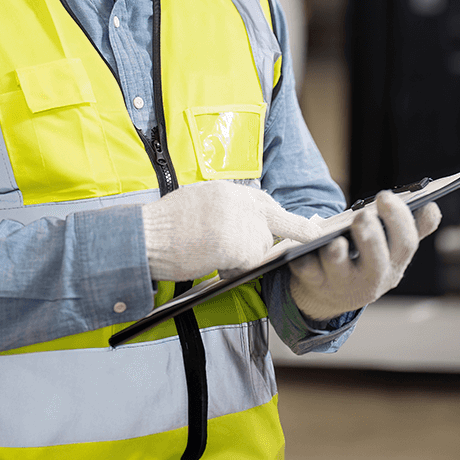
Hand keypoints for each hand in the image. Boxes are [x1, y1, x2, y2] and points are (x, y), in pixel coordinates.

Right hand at [142, 180, 325, 282]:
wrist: (146, 237)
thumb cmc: (161, 228)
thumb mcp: (195, 203)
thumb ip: (221, 208)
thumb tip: (236, 220)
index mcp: (225, 190)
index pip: (261, 200)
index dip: (275, 214)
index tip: (292, 220)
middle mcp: (236, 200)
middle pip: (275, 218)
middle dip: (294, 229)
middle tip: (314, 233)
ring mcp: (239, 221)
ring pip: (261, 245)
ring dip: (247, 257)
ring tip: (216, 258)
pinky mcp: (237, 243)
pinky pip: (250, 262)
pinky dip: (237, 269)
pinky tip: (217, 266)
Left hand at [288, 191, 441, 320]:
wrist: (330, 296)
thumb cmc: (365, 261)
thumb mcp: (390, 252)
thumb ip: (412, 229)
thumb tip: (433, 207)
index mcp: (393, 265)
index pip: (405, 244)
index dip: (399, 220)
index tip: (386, 196)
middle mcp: (371, 279)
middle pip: (376, 262)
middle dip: (371, 239)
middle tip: (363, 216)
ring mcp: (341, 283)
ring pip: (339, 270)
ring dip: (337, 255)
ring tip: (335, 241)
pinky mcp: (314, 283)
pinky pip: (307, 273)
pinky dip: (303, 262)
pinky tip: (301, 251)